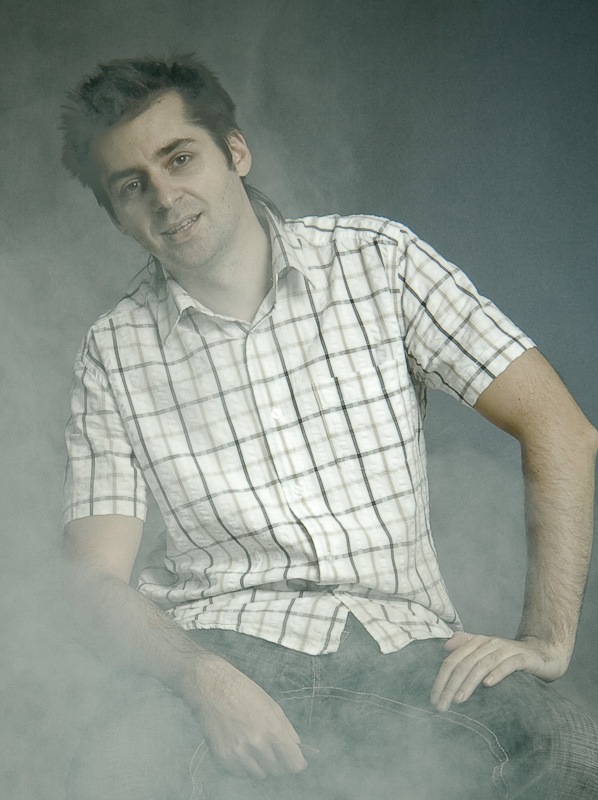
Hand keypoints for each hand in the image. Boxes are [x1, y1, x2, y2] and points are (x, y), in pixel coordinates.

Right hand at [186, 654, 307, 779]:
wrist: (211, 687)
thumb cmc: (243, 692)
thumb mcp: (271, 705)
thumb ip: (287, 729)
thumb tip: (297, 748)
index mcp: (272, 729)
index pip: (293, 764)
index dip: (297, 762)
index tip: (296, 760)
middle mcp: (256, 745)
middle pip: (278, 771)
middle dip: (278, 760)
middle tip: (270, 745)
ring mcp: (238, 754)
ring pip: (259, 774)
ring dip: (260, 764)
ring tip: (251, 743)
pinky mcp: (222, 759)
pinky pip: (240, 773)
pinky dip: (241, 764)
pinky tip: (237, 744)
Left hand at [430, 631, 568, 711]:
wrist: (542, 654)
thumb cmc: (509, 657)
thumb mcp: (486, 651)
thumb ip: (465, 646)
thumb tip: (445, 647)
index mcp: (476, 642)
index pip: (452, 660)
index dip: (441, 679)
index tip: (433, 699)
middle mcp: (489, 643)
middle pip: (464, 664)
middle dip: (450, 686)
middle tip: (442, 706)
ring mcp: (506, 649)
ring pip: (482, 665)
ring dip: (468, 683)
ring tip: (458, 700)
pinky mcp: (522, 658)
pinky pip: (508, 665)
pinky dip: (496, 673)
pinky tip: (487, 684)